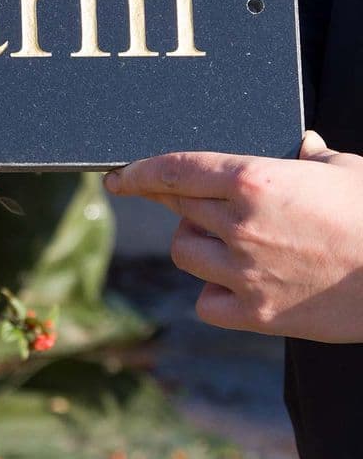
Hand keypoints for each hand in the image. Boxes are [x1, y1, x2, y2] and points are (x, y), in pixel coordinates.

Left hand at [104, 131, 362, 341]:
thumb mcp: (346, 171)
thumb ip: (312, 157)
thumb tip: (302, 145)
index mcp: (253, 179)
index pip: (173, 170)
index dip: (138, 172)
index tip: (118, 177)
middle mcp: (239, 224)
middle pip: (176, 207)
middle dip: (174, 203)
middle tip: (187, 204)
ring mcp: (244, 271)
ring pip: (183, 252)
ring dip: (196, 244)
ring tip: (229, 242)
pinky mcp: (258, 313)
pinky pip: (205, 302)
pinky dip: (214, 294)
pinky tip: (239, 285)